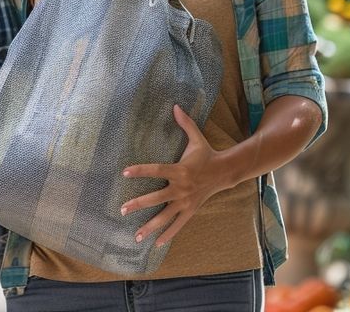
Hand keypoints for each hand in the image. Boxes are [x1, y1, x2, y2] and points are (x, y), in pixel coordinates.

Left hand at [120, 105, 227, 246]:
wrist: (226, 172)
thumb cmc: (206, 154)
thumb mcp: (196, 138)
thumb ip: (184, 123)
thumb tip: (175, 105)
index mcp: (179, 170)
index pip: (156, 170)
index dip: (140, 171)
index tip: (124, 172)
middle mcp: (181, 188)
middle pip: (157, 198)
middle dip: (139, 204)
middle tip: (122, 209)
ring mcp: (186, 202)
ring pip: (165, 217)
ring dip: (150, 227)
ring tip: (136, 237)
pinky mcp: (191, 210)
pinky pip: (178, 225)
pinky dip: (167, 235)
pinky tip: (156, 244)